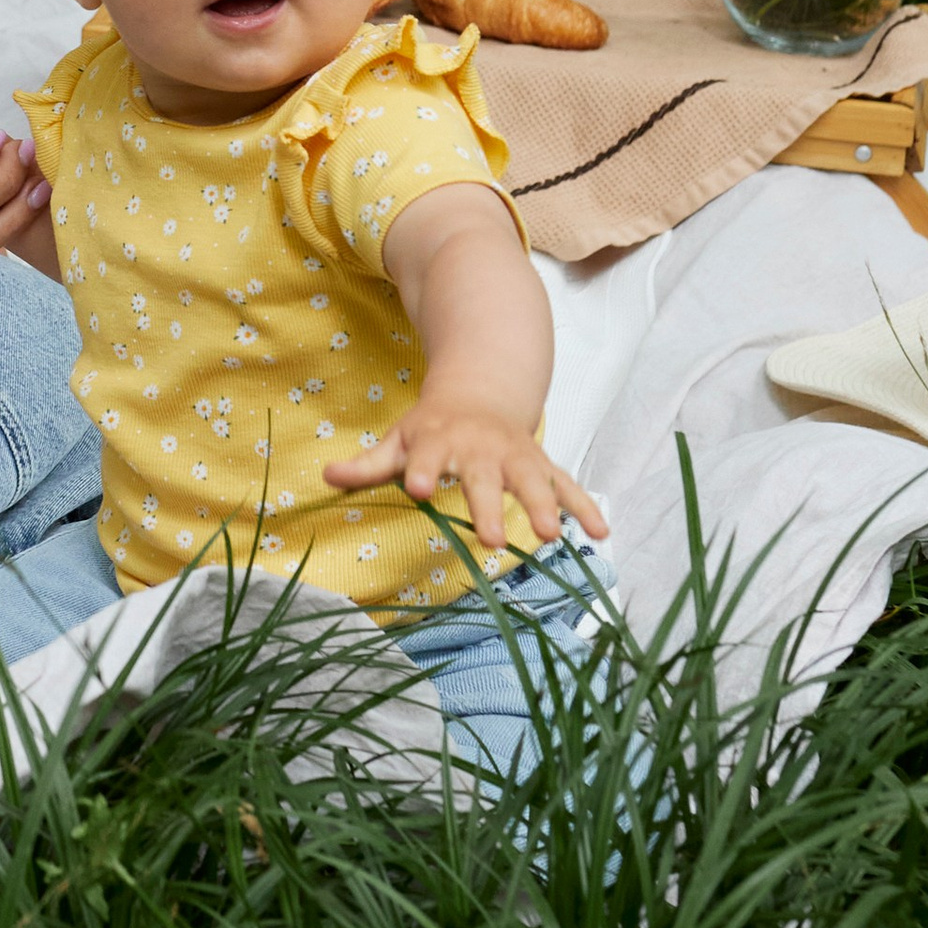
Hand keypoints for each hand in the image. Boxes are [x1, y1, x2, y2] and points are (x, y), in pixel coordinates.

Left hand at [323, 393, 606, 559]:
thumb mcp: (399, 438)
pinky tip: (600, 533)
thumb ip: (369, 464)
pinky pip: (567, 485)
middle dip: (488, 505)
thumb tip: (327, 478)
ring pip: (532, 481)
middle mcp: (480, 450)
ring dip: (544, 506)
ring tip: (552, 535)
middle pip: (484, 478)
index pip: (426, 458)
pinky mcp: (541, 464)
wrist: (481, 389)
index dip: (422, 471)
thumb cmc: (433, 426)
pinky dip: (585, 506)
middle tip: (492, 538)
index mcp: (439, 442)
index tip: (420, 490)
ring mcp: (515, 457)